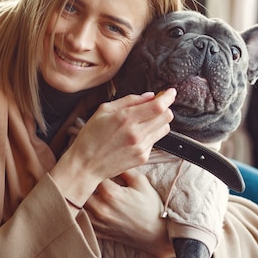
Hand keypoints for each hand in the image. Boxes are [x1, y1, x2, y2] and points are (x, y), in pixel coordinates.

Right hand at [51, 89, 175, 205]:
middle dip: (164, 108)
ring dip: (159, 121)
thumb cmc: (91, 136)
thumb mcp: (104, 110)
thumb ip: (128, 100)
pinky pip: (155, 141)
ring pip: (164, 129)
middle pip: (167, 116)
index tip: (171, 92)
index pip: (158, 106)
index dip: (168, 97)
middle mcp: (136, 134)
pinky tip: (135, 136)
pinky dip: (150, 135)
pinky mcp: (143, 157)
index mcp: (126, 118)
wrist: (86, 165)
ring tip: (144, 122)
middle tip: (155, 106)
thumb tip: (149, 96)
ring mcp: (141, 147)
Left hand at [84, 169, 174, 257]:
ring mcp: (98, 222)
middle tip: (89, 175)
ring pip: (78, 205)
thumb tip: (112, 160)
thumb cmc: (151, 208)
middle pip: (81, 190)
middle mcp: (101, 209)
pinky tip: (87, 205)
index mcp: (111, 194)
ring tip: (86, 189)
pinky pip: (81, 220)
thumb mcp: (142, 183)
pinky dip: (81, 211)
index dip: (94, 167)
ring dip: (81, 196)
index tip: (96, 164)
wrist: (156, 235)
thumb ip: (125, 170)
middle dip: (84, 181)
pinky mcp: (98, 232)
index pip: (92, 174)